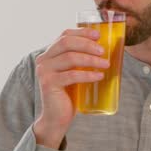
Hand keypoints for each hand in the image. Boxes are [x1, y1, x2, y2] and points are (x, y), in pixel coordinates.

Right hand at [33, 27, 108, 148]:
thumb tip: (105, 49)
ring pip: (71, 57)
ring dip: (91, 60)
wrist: (56, 117)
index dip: (82, 32)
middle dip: (87, 44)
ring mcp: (44, 71)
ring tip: (106, 64)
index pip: (64, 35)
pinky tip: (99, 76)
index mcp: (49, 54)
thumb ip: (80, 61)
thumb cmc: (68, 94)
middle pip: (67, 43)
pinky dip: (88, 74)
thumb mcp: (73, 72)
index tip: (98, 34)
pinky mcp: (49, 84)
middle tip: (103, 51)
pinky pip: (72, 75)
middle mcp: (43, 60)